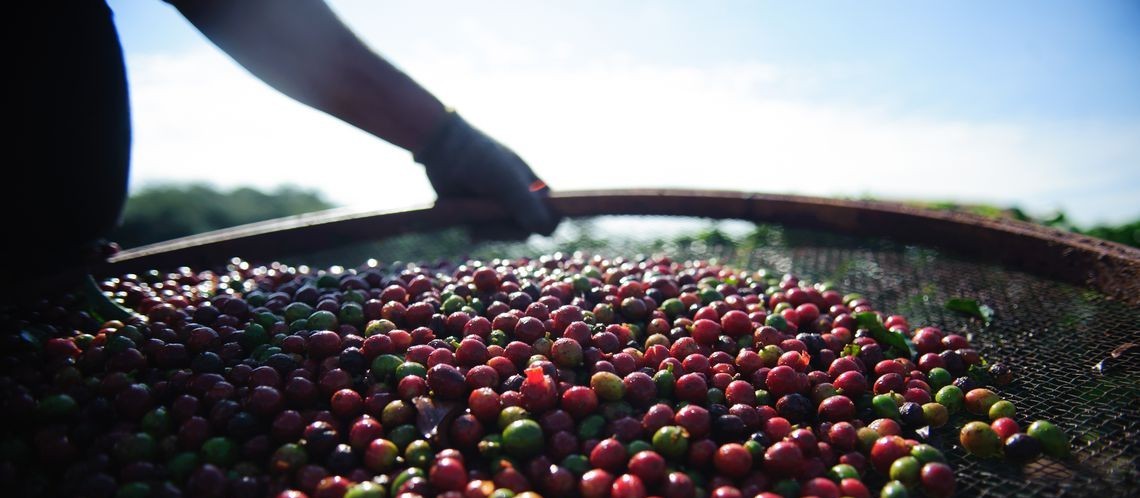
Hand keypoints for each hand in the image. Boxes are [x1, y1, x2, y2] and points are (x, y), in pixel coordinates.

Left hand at [414, 112, 560, 235]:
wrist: (443, 149)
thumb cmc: (481, 159)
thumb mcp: (507, 181)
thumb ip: (526, 204)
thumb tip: (545, 230)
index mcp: (534, 187)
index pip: (553, 214)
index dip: (548, 223)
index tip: (535, 227)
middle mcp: (518, 199)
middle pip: (527, 230)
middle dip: (510, 230)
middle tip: (491, 222)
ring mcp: (498, 208)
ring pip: (505, 235)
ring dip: (492, 231)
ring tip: (475, 219)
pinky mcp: (479, 215)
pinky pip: (486, 233)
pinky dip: (479, 230)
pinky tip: (468, 221)